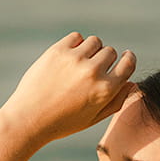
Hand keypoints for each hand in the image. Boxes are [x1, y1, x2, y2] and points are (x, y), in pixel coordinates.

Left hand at [0, 31, 136, 144]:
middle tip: (91, 71)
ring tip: (78, 65)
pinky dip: (75, 45)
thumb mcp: (93, 118)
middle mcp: (93, 72)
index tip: (125, 57)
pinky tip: (67, 60)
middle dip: (104, 59)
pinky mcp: (58, 51)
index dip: (128, 59)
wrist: (29, 119)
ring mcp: (75, 59)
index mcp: (106, 90)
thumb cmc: (63, 122)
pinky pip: (76, 37)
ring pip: (95, 42)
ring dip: (90, 50)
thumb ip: (115, 101)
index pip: (128, 64)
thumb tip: (130, 83)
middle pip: (110, 52)